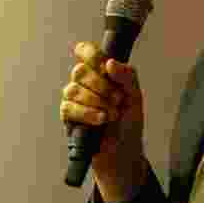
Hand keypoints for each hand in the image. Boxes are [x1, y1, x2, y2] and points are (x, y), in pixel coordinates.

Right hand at [61, 41, 146, 202]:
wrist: (124, 150)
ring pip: (73, 89)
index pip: (86, 52)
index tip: (100, 62)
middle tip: (117, 99)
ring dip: (96, 101)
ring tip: (112, 113)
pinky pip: (69, 108)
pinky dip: (87, 113)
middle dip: (101, 85)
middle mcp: (85, 83)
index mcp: (100, 72)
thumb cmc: (129, 121)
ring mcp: (74, 99)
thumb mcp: (135, 95)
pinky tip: (101, 119)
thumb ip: (126, 76)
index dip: (89, 52)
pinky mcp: (68, 117)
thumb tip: (109, 63)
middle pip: (79, 71)